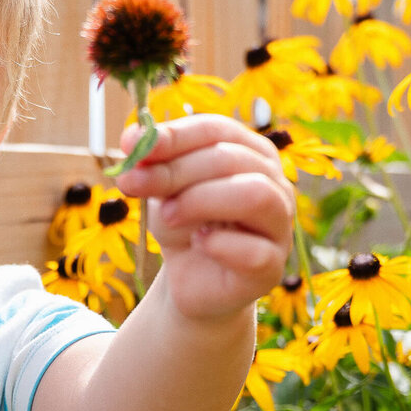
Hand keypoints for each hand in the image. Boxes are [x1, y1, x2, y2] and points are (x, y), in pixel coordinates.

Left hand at [117, 114, 294, 323]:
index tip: (132, 146)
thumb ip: (151, 164)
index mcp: (250, 153)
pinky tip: (199, 243)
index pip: (217, 129)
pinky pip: (253, 250)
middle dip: (176, 170)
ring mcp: (279, 226)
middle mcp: (275, 183)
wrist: (190, 280)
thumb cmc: (182, 225)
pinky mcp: (272, 267)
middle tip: (135, 185)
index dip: (174, 135)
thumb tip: (131, 137)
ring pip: (255, 195)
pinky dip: (218, 245)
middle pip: (230, 159)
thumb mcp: (162, 191)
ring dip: (200, 200)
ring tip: (168, 216)